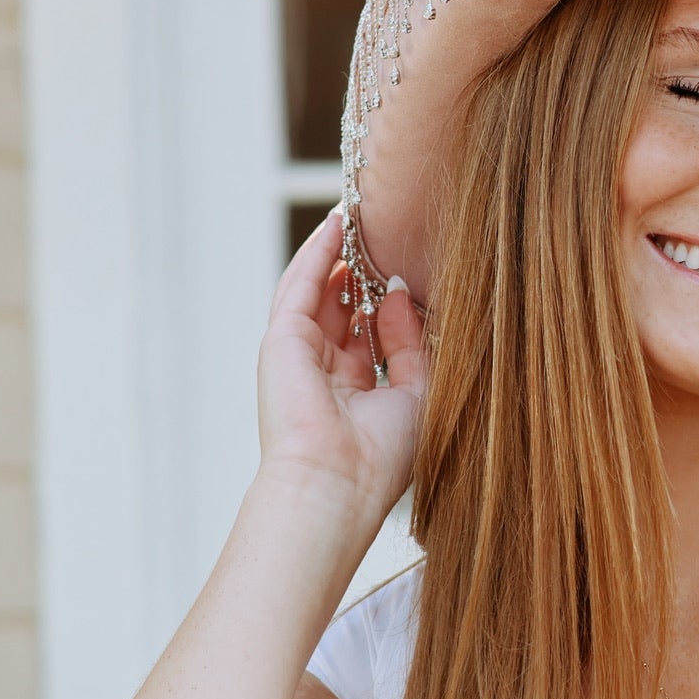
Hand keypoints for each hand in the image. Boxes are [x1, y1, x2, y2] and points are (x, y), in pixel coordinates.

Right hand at [255, 210, 427, 523]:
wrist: (337, 483)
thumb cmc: (381, 456)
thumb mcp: (417, 393)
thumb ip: (412, 342)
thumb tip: (397, 294)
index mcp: (355, 393)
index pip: (373, 336)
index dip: (391, 304)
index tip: (413, 274)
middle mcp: (324, 372)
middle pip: (344, 308)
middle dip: (363, 272)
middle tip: (386, 232)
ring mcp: (299, 354)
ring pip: (319, 290)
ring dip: (338, 253)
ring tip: (362, 215)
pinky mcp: (281, 339)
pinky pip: (301, 285)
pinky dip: (319, 252)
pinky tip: (338, 224)